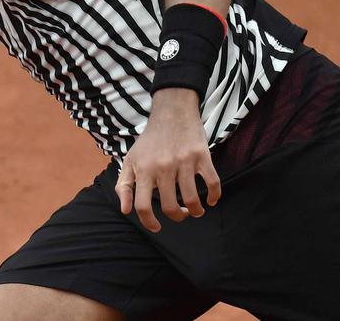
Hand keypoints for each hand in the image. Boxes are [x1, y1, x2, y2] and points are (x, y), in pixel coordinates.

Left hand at [115, 89, 221, 232]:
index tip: (156, 227)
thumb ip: (124, 185)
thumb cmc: (149, 141)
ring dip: (196, 211)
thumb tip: (125, 210)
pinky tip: (212, 200)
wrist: (171, 112)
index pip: (142, 205)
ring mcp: (183, 161)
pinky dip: (215, 196)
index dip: (149, 222)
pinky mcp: (201, 156)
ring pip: (192, 199)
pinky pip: (213, 183)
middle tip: (181, 214)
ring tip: (196, 210)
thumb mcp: (130, 160)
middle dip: (177, 216)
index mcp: (143, 169)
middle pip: (170, 206)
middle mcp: (162, 167)